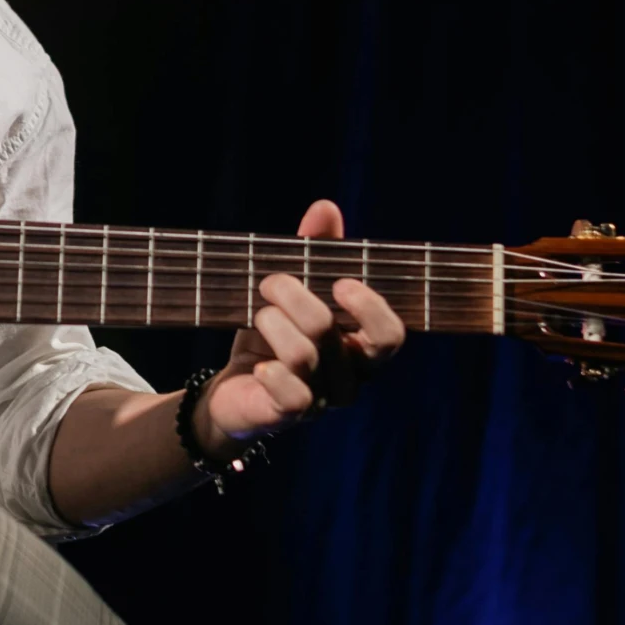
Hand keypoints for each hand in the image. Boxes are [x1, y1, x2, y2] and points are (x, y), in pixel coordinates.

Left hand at [195, 198, 404, 459]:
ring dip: (273, 323)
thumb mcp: (291, 292)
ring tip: (258, 312)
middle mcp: (348, 378)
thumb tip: (326, 207)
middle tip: (272, 281)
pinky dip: (274, 374)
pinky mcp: (287, 417)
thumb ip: (314, 253)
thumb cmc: (272, 337)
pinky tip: (260, 365)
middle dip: (297, 297)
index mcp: (359, 348)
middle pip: (333, 333)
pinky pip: (294, 398)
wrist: (234, 390)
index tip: (340, 282)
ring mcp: (321, 402)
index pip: (390, 335)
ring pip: (305, 356)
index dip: (371, 308)